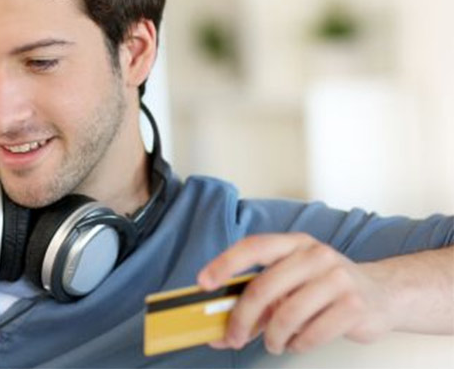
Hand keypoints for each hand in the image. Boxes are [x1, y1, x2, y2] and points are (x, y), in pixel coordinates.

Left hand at [197, 233, 395, 354]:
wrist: (383, 294)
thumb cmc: (325, 288)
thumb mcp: (291, 282)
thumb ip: (256, 300)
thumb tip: (216, 331)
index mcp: (294, 243)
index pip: (253, 247)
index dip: (225, 264)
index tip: (204, 283)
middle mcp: (315, 254)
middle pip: (264, 287)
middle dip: (242, 318)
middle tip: (234, 338)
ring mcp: (337, 278)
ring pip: (287, 314)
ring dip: (273, 337)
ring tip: (274, 344)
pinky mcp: (354, 305)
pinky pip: (312, 333)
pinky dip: (298, 344)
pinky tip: (299, 342)